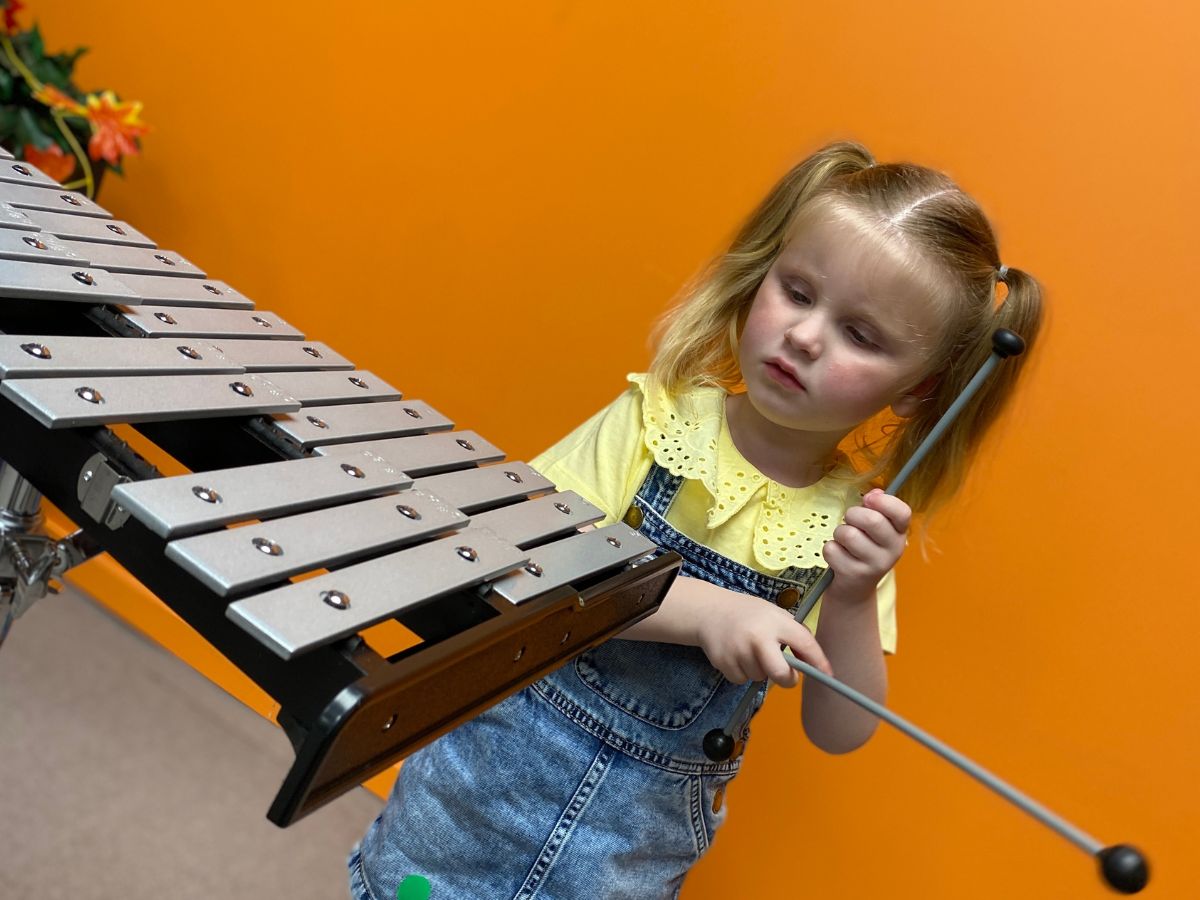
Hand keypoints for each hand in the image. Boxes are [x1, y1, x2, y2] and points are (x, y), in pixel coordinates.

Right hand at [693, 582, 831, 686]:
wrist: (708, 610)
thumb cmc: (748, 614)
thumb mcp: (774, 614)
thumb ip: (793, 634)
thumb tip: (812, 662)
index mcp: (775, 621)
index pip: (804, 644)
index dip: (818, 661)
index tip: (828, 674)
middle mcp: (757, 636)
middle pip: (780, 674)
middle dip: (787, 679)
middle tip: (787, 675)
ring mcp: (738, 650)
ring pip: (760, 677)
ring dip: (760, 670)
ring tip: (750, 650)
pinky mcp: (723, 662)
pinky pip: (742, 680)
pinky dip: (742, 672)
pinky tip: (737, 655)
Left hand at [823, 488, 910, 598]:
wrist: (855, 588)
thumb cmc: (863, 549)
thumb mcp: (874, 530)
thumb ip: (875, 509)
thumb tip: (875, 492)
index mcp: (900, 534)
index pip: (902, 512)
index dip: (884, 501)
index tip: (868, 498)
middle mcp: (893, 550)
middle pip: (872, 520)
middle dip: (853, 514)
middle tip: (850, 521)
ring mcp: (874, 565)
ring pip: (848, 534)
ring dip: (839, 533)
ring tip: (844, 541)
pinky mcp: (853, 574)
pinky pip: (832, 549)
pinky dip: (830, 548)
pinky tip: (838, 556)